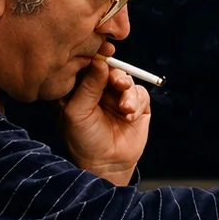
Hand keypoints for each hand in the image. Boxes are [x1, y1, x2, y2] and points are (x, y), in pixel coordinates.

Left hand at [61, 57, 149, 185]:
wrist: (106, 163)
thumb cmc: (84, 139)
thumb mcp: (78, 112)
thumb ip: (88, 86)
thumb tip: (100, 61)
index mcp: (78, 89)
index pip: (85, 66)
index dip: (93, 58)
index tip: (101, 56)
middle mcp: (98, 90)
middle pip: (109, 69)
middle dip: (115, 74)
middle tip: (118, 83)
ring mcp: (118, 97)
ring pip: (126, 80)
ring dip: (128, 92)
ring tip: (126, 108)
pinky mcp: (136, 105)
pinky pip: (140, 93)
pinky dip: (137, 103)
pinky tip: (129, 116)